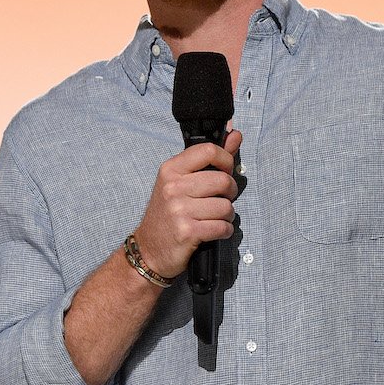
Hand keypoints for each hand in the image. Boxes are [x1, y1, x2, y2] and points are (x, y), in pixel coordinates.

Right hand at [133, 129, 241, 279]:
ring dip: (227, 216)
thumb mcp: (180, 182)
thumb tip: (235, 134)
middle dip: (230, 193)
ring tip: (215, 218)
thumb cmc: (167, 214)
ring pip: (226, 206)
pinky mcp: (187, 231)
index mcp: (171, 169)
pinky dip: (224, 231)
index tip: (226, 170)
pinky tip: (215, 231)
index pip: (209, 150)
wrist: (148, 250)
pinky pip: (222, 227)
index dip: (226, 160)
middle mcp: (173, 187)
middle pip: (222, 180)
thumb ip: (209, 158)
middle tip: (221, 200)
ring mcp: (178, 210)